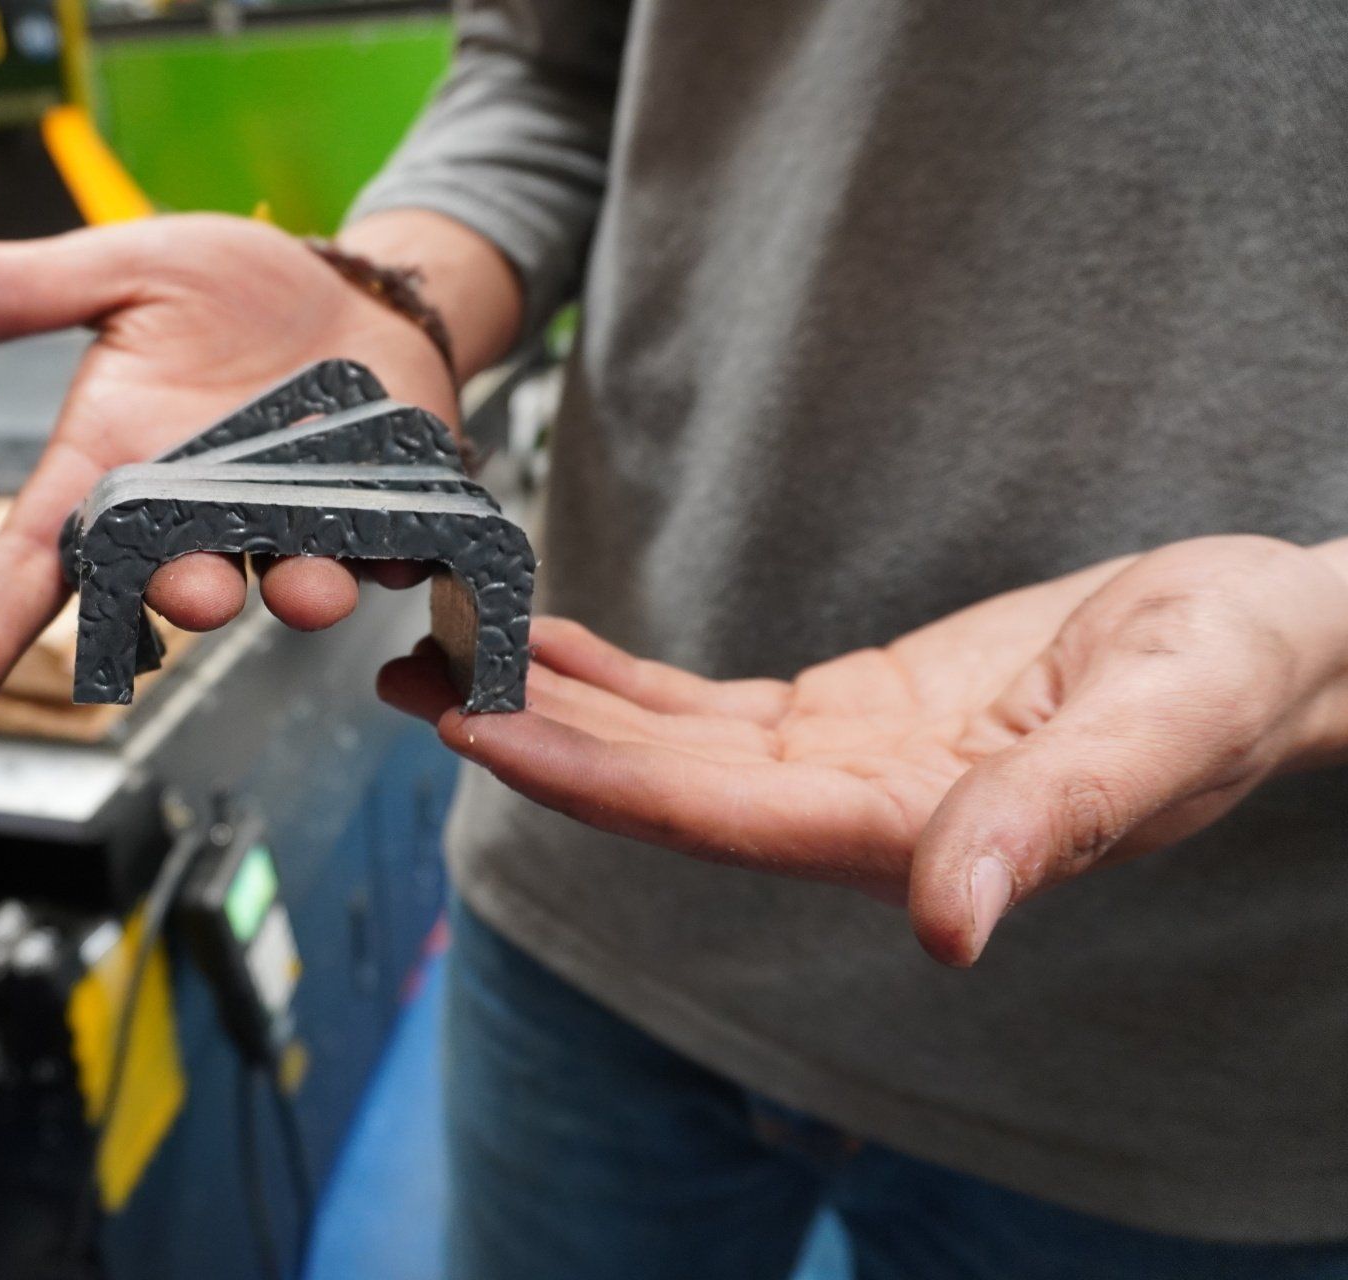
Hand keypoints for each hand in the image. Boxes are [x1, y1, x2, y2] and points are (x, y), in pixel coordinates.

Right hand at [0, 214, 456, 739]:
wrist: (355, 288)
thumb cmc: (230, 292)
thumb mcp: (122, 271)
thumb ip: (9, 292)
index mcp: (115, 478)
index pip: (24, 572)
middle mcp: (196, 527)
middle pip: (166, 590)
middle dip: (179, 598)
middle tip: (193, 594)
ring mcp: (288, 535)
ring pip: (284, 584)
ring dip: (297, 590)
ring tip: (312, 583)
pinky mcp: (377, 524)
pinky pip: (391, 557)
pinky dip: (403, 557)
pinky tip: (418, 549)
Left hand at [380, 536, 1347, 964]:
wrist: (1261, 640)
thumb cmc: (1235, 674)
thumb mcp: (1165, 724)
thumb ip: (1059, 822)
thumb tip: (951, 930)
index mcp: (909, 828)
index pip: (714, 814)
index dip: (591, 776)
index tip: (477, 728)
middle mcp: (850, 812)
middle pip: (657, 783)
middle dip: (529, 732)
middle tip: (406, 669)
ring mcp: (840, 764)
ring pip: (664, 743)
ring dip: (553, 699)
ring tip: (440, 643)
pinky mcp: (843, 714)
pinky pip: (704, 704)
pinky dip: (621, 673)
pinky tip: (549, 638)